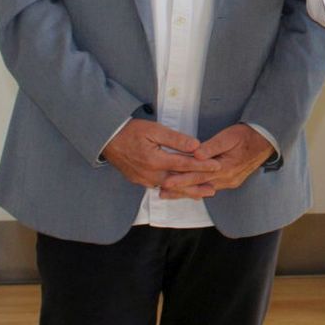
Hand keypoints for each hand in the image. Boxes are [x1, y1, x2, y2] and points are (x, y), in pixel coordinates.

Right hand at [101, 119, 218, 189]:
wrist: (107, 138)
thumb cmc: (131, 131)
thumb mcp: (154, 130)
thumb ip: (176, 139)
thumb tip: (196, 146)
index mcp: (155, 160)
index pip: (184, 164)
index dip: (202, 166)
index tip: (216, 166)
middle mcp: (150, 174)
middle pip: (178, 182)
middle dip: (197, 185)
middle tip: (214, 189)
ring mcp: (144, 180)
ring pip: (169, 188)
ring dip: (186, 191)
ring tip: (202, 194)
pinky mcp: (140, 181)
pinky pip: (160, 187)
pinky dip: (173, 190)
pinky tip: (182, 190)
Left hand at [159, 125, 274, 199]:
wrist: (266, 141)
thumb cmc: (247, 135)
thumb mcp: (229, 136)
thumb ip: (212, 146)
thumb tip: (196, 153)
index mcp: (225, 167)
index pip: (198, 175)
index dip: (181, 178)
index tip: (166, 181)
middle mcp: (227, 179)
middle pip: (199, 185)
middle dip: (179, 189)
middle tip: (161, 193)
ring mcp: (230, 182)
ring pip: (204, 188)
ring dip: (187, 191)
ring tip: (169, 194)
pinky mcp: (231, 181)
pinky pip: (211, 187)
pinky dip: (198, 189)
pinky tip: (189, 191)